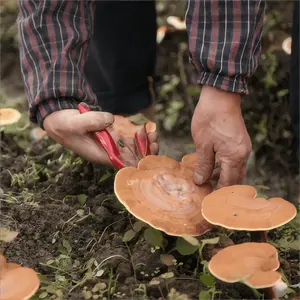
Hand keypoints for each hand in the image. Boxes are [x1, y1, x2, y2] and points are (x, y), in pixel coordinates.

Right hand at [43, 109, 157, 166]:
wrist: (59, 119)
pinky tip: (147, 129)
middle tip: (154, 139)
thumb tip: (111, 119)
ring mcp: (110, 144)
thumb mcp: (76, 122)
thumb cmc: (65, 125)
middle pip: (130, 157)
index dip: (137, 160)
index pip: (122, 163)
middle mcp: (107, 152)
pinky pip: (128, 139)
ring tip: (154, 133)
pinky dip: (138, 136)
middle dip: (145, 151)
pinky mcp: (111, 136)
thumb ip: (92, 121)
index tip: (149, 153)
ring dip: (144, 143)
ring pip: (131, 148)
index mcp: (100, 155)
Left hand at [191, 85, 251, 188]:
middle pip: (235, 179)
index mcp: (234, 157)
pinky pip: (234, 161)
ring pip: (235, 170)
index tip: (207, 201)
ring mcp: (243, 148)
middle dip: (222, 188)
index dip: (217, 193)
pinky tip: (212, 168)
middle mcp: (242, 154)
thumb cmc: (209, 119)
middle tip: (207, 193)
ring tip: (207, 182)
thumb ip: (203, 165)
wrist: (220, 97)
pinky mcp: (240, 142)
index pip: (228, 183)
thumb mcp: (202, 144)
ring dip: (223, 177)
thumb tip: (200, 182)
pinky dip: (225, 168)